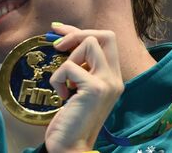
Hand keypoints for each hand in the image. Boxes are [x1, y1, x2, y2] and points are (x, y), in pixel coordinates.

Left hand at [44, 23, 123, 152]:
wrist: (71, 148)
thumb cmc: (70, 120)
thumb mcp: (77, 88)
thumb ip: (78, 67)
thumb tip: (62, 41)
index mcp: (112, 77)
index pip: (106, 40)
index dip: (80, 31)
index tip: (58, 31)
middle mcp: (115, 78)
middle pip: (105, 35)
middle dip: (76, 34)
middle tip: (57, 47)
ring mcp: (107, 83)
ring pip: (88, 44)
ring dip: (67, 60)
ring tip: (63, 83)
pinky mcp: (95, 88)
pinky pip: (68, 66)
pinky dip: (57, 78)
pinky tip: (62, 96)